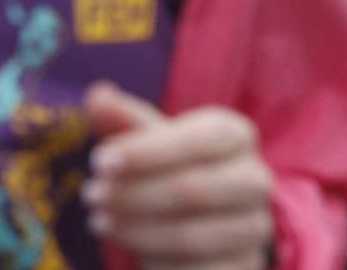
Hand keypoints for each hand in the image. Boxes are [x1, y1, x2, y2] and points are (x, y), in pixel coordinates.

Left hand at [83, 84, 272, 268]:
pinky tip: (130, 252)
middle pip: (192, 189)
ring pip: (189, 236)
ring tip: (100, 221)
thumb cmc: (177, 168)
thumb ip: (126, 120)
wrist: (216, 220)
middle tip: (92, 196)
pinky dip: (154, 262)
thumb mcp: (154, 141)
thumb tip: (96, 94)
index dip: (148, 151)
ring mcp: (253, 228)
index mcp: (237, 136)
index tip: (100, 161)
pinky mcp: (242, 267)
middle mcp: (255, 180)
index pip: (200, 139)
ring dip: (135, 230)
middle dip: (134, 194)